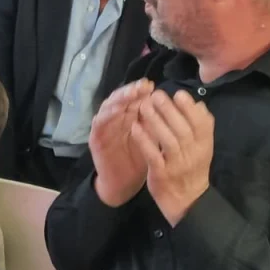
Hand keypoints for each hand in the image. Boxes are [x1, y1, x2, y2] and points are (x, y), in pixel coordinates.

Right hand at [90, 80, 152, 206]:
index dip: (140, 91)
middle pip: (121, 99)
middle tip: (142, 85)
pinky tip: (116, 110)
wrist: (123, 184)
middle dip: (131, 91)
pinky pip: (99, 123)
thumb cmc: (139, 160)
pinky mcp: (96, 138)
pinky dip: (107, 115)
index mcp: (130, 118)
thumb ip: (158, 122)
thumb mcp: (152, 139)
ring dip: (119, 99)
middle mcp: (116, 119)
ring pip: (108, 107)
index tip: (151, 85)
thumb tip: (173, 105)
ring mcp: (104, 128)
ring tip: (131, 94)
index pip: (134, 99)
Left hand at [131, 89, 213, 225]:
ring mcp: (177, 165)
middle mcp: (194, 154)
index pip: (203, 125)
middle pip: (184, 130)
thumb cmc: (192, 168)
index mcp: (204, 146)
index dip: (191, 109)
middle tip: (156, 94)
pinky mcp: (162, 174)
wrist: (187, 202)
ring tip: (143, 105)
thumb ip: (201, 128)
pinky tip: (135, 127)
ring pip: (168, 141)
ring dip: (155, 122)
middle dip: (170, 111)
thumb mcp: (202, 149)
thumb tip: (199, 104)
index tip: (178, 93)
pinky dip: (144, 141)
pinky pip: (153, 156)